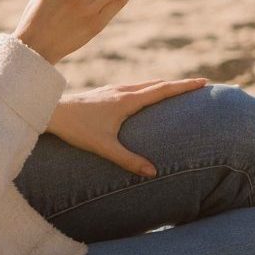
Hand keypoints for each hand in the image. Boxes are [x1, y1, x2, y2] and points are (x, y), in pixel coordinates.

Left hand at [48, 78, 209, 177]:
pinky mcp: (106, 94)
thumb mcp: (104, 147)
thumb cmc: (77, 129)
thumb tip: (153, 172)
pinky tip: (145, 96)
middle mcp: (123, 91)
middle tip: (199, 84)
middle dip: (179, 85)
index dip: (184, 86)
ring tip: (177, 90)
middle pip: (158, 84)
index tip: (203, 82)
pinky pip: (135, 88)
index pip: (162, 90)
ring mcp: (114, 90)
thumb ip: (128, 160)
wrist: (51, 112)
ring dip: (164, 85)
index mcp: (127, 100)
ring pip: (145, 84)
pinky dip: (149, 89)